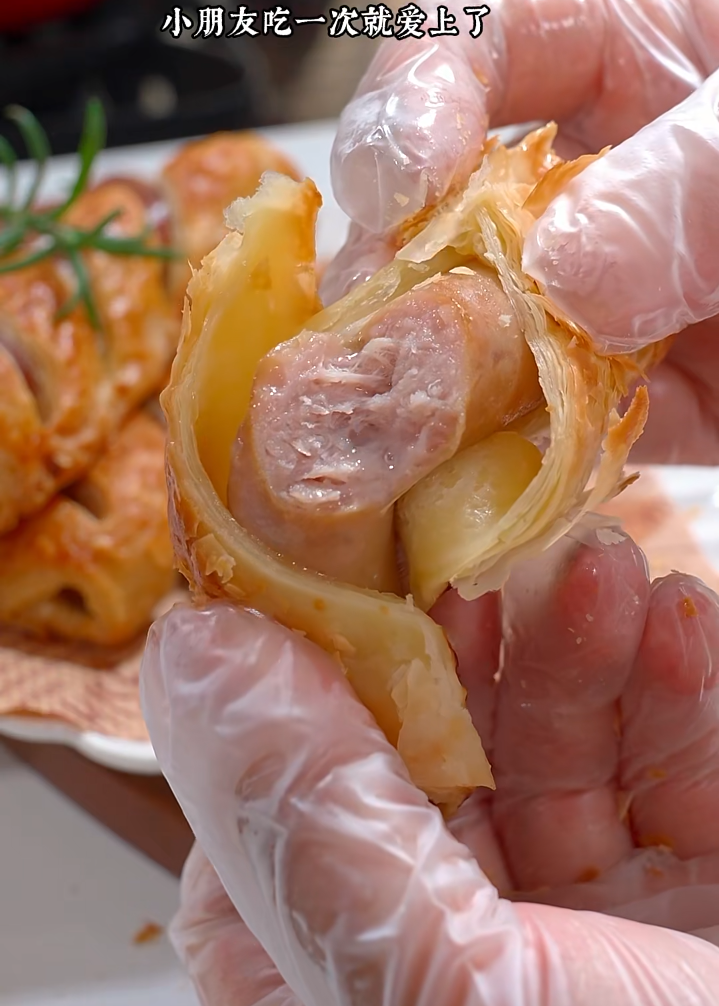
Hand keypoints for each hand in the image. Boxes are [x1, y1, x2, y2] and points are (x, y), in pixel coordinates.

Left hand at [141, 525, 718, 1005]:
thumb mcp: (436, 986)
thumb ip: (299, 818)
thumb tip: (186, 649)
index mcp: (350, 990)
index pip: (282, 812)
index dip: (307, 682)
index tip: (338, 568)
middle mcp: (462, 958)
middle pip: (439, 756)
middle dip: (476, 642)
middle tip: (498, 546)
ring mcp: (591, 929)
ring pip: (560, 747)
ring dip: (581, 643)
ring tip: (604, 569)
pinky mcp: (698, 897)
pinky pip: (675, 767)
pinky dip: (678, 684)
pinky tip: (680, 620)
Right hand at [327, 0, 718, 462]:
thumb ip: (687, 182)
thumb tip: (562, 274)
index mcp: (630, 59)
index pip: (472, 43)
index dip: (409, 103)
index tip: (396, 185)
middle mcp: (599, 182)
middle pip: (445, 210)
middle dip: (397, 268)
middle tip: (379, 326)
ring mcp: (615, 299)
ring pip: (484, 336)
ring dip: (438, 383)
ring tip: (403, 423)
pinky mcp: (647, 401)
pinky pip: (557, 435)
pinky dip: (516, 464)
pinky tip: (478, 486)